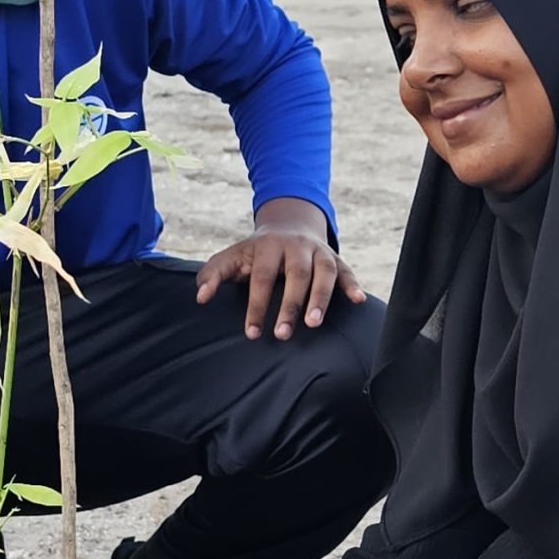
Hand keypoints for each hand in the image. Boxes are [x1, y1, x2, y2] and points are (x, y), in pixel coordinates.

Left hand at [195, 198, 363, 340]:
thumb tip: (200, 297)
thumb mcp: (231, 257)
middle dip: (290, 305)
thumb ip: (213, 274)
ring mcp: (318, 251)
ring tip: (314, 324)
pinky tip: (358, 300)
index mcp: (269, 246)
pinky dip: (353, 285)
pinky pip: (346, 270)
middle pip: (297, 275)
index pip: (263, 278)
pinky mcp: (335, 258)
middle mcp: (296, 246)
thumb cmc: (256, 252)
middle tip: (283, 334)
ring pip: (324, 272)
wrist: (288, 224)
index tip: (253, 332)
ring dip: (321, 298)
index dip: (257, 305)